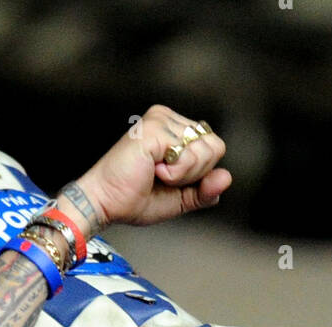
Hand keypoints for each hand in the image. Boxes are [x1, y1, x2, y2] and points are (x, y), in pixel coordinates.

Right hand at [69, 104, 230, 230]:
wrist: (104, 203)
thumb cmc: (132, 199)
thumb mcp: (178, 199)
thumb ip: (204, 190)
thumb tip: (227, 177)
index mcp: (174, 128)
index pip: (214, 147)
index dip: (200, 174)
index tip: (170, 180)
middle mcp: (168, 117)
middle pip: (215, 146)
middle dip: (195, 174)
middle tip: (163, 177)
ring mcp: (161, 119)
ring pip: (205, 150)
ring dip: (183, 175)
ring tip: (155, 173)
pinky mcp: (154, 128)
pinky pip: (188, 154)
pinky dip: (176, 173)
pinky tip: (153, 170)